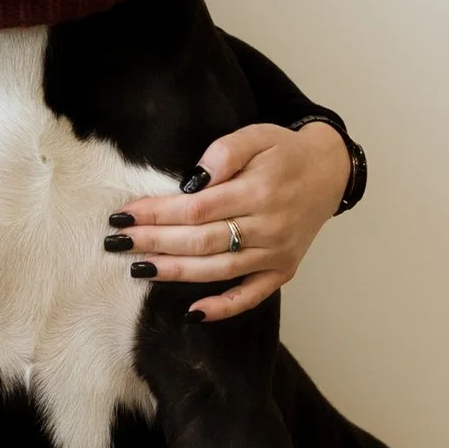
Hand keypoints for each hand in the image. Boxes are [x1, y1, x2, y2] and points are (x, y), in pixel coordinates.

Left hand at [105, 121, 352, 324]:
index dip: (156, 213)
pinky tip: (193, 312)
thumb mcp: (256, 135)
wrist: (331, 170)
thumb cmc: (284, 151)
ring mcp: (276, 252)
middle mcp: (268, 226)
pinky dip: (223, 307)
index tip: (124, 214)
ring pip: (218, 269)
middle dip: (154, 243)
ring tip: (139, 269)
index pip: (195, 208)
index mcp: (258, 190)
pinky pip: (252, 295)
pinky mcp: (284, 269)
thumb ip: (223, 153)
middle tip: (117, 243)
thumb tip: (191, 181)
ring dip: (175, 273)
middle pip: (200, 241)